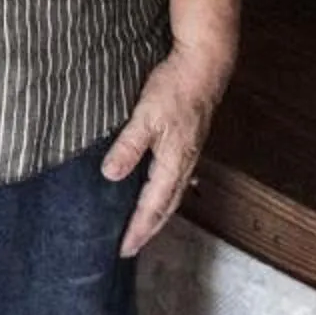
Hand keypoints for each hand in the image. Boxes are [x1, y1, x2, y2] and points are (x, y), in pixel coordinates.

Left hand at [100, 40, 232, 256]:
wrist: (205, 65)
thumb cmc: (176, 88)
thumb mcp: (145, 116)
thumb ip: (128, 146)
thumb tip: (110, 175)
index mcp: (173, 163)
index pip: (152, 206)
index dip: (138, 229)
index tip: (124, 249)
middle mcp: (184, 164)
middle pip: (166, 207)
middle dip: (149, 229)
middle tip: (131, 247)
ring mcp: (189, 154)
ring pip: (173, 194)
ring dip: (158, 213)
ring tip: (143, 226)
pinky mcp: (189, 142)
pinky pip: (176, 179)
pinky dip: (164, 194)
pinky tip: (157, 190)